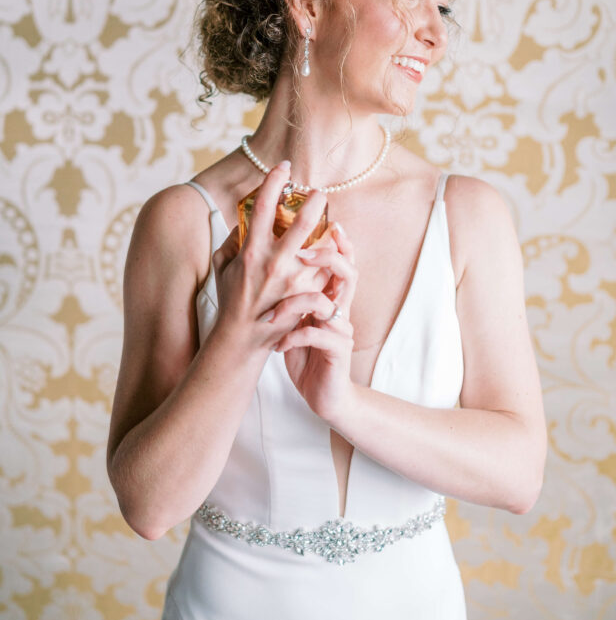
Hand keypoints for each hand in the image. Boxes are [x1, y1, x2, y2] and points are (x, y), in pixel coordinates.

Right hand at [210, 162, 330, 351]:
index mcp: (252, 251)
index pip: (265, 206)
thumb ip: (232, 241)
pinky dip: (330, 260)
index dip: (274, 181)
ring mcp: (294, 280)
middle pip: (303, 222)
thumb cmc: (232, 301)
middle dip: (315, 201)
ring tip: (330, 226)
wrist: (244, 340)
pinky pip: (326, 270)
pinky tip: (331, 255)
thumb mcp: (222, 267)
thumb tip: (244, 221)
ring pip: (322, 246)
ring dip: (328, 233)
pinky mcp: (308, 295)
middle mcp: (275, 262)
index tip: (283, 167)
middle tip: (320, 192)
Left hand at [265, 223, 357, 422]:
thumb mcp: (295, 319)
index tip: (331, 223)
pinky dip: (293, 338)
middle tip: (302, 252)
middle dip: (329, 256)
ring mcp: (342, 330)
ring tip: (273, 315)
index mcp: (331, 299)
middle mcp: (341, 310)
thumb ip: (290, 294)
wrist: (324, 396)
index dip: (340, 243)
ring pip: (329, 303)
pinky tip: (278, 346)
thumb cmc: (306, 354)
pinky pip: (317, 335)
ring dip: (297, 305)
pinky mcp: (338, 351)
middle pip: (349, 272)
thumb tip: (262, 264)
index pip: (342, 263)